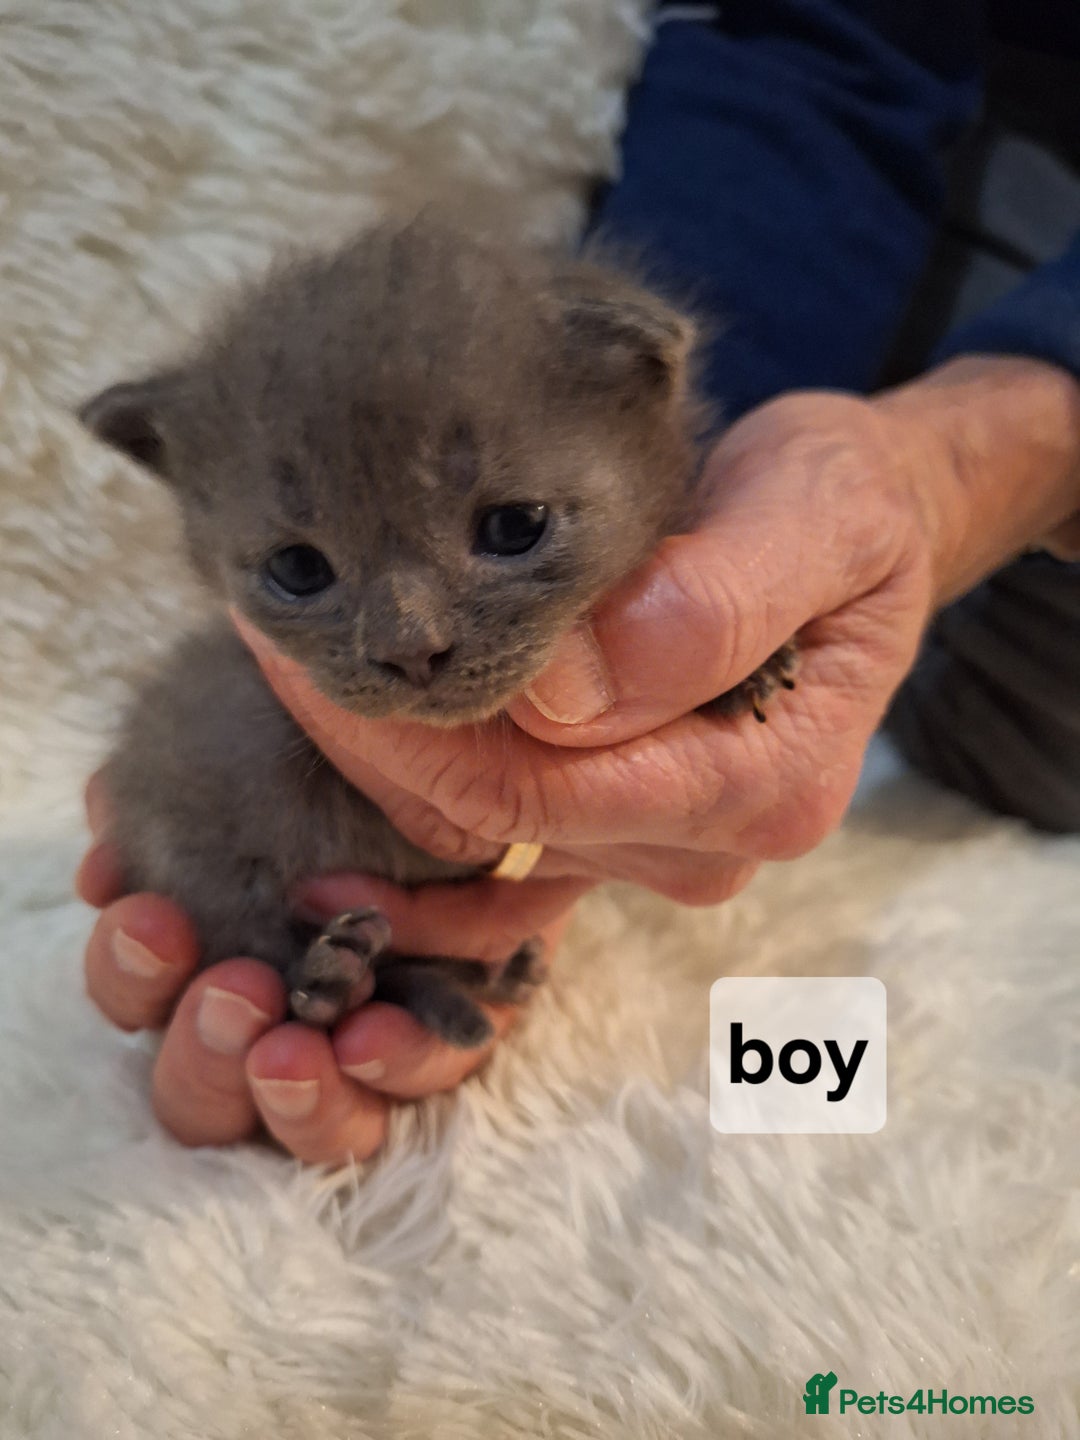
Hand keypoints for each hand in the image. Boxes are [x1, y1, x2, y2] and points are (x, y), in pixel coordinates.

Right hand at [77, 773, 581, 1163]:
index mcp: (205, 957)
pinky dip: (399, 1060)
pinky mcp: (448, 1040)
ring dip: (293, 1095)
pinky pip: (424, 1077)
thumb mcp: (259, 768)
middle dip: (206, 1052)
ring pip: (311, 1122)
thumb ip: (175, 811)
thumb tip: (105, 866)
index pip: (141, 996)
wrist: (477, 761)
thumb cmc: (343, 770)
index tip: (150, 923)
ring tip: (296, 1050)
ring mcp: (363, 1050)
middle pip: (203, 1092)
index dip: (133, 975)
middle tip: (234, 993)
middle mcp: (274, 1023)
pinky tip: (375, 1034)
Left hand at [236, 356, 1079, 912]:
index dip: (409, 729)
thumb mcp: (814, 514)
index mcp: (764, 783)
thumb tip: (564, 691)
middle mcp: (711, 841)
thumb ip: (710, 605)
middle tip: (272, 645)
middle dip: (373, 741)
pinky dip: (419, 798)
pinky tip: (344, 747)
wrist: (870, 527)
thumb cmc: (848, 503)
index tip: (302, 647)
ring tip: (287, 678)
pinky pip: (502, 837)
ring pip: (486, 831)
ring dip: (383, 764)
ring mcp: (665, 840)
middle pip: (497, 820)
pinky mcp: (628, 816)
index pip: (541, 787)